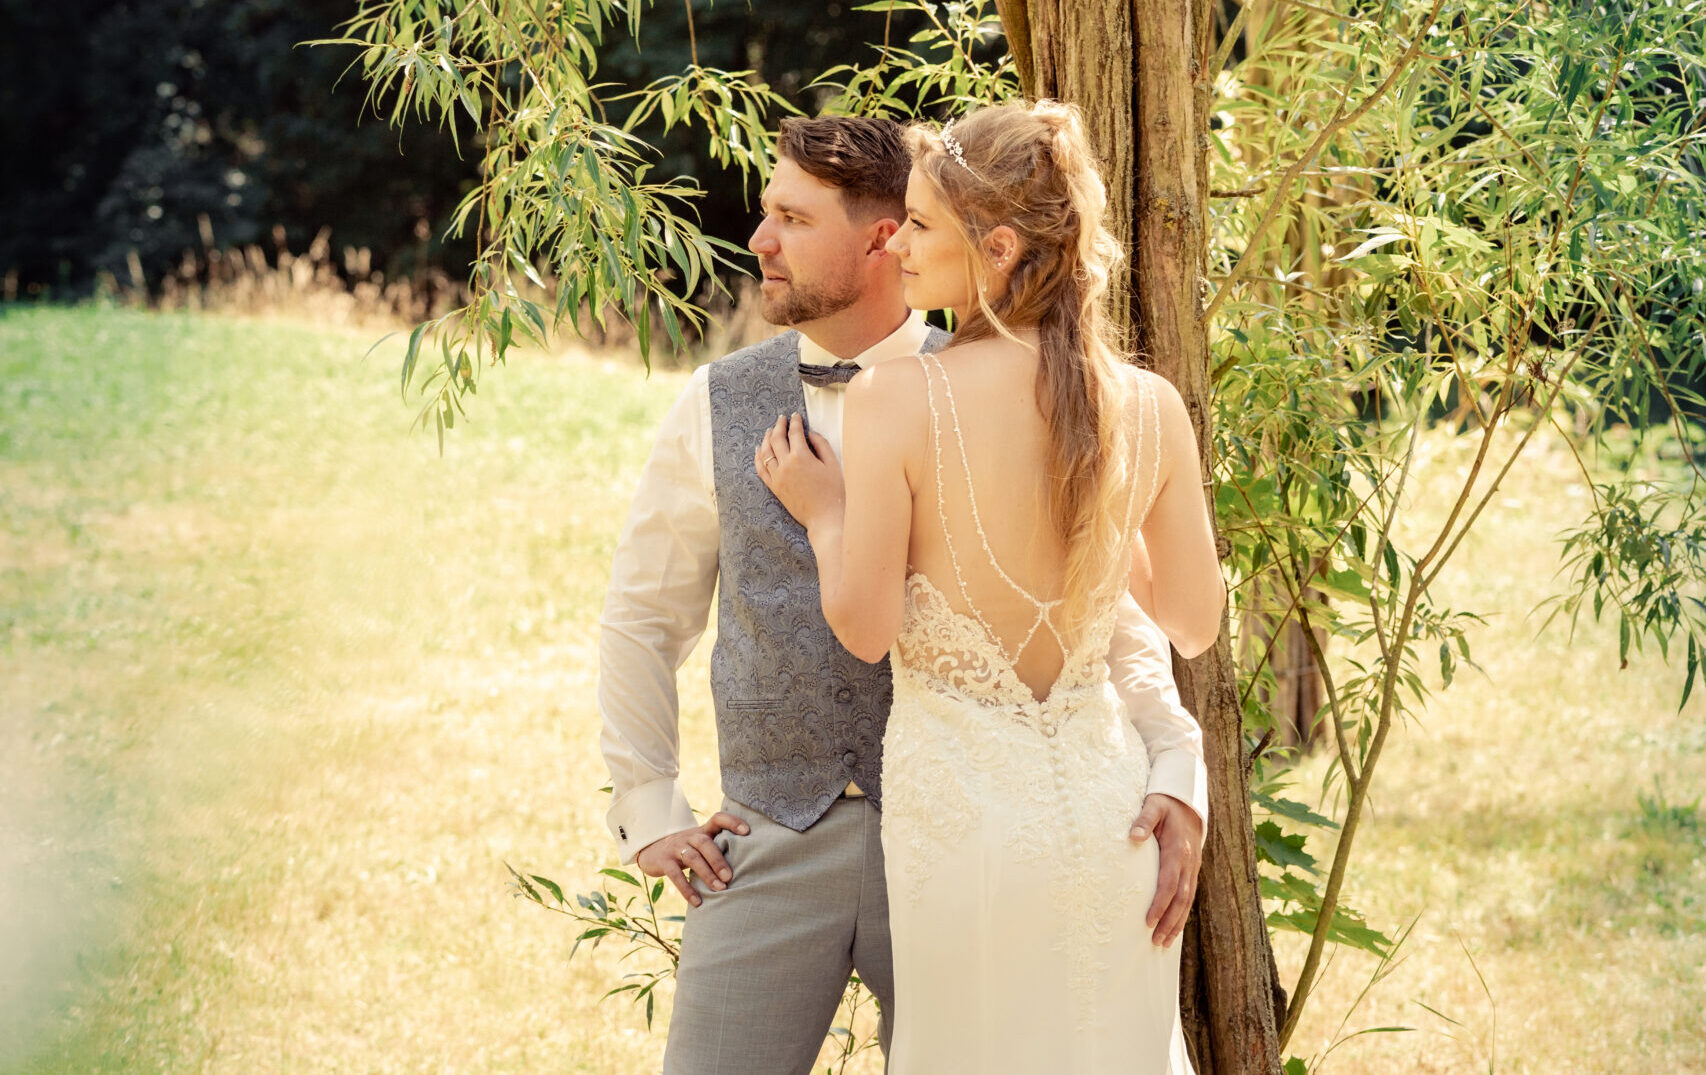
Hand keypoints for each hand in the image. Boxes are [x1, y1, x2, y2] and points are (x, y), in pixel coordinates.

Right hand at [634, 811, 750, 906]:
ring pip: (693, 858)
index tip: (747, 832)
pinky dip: (687, 889)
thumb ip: (718, 849)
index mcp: (702, 831)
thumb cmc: (686, 850)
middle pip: (705, 843)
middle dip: (719, 860)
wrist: (651, 851)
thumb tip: (748, 866)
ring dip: (707, 874)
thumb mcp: (699, 845)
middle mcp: (689, 836)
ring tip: (720, 889)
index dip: (732, 822)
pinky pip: (676, 875)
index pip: (717, 818)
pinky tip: (698, 902)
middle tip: (730, 877)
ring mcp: (675, 848)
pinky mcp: (664, 862)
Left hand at [755, 412, 843, 530]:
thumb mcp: (832, 464)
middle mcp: (785, 465)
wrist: (825, 517)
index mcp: (801, 456)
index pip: (795, 433)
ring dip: (766, 438)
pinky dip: (758, 457)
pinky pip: (760, 469)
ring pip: (765, 452)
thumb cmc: (833, 492)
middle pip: (777, 439)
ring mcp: (777, 477)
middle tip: (782, 418)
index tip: (796, 416)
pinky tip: (758, 450)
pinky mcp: (774, 488)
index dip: (795, 422)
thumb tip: (810, 433)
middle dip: (779, 426)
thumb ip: (821, 445)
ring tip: (770, 431)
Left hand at [1129, 792, 1202, 946]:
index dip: (1160, 904)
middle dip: (1169, 921)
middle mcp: (1188, 862)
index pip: (1169, 883)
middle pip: (1181, 898)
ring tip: (1163, 943)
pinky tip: (1173, 928)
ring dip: (1176, 923)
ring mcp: (1192, 868)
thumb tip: (1134, 836)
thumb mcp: (1153, 805)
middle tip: (1156, 941)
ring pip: (1187, 901)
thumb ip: (1144, 819)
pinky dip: (1182, 913)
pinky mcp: (1192, 870)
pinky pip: (1189, 896)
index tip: (1148, 921)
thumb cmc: (1165, 804)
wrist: (1187, 802)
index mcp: (1177, 850)